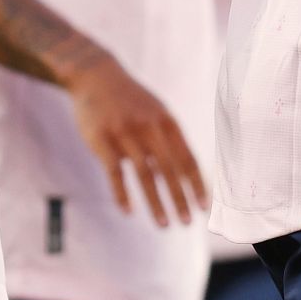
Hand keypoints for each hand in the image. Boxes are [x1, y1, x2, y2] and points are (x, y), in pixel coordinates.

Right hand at [64, 50, 208, 225]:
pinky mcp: (101, 140)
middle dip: (180, 199)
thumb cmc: (131, 100)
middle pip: (169, 170)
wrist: (96, 75)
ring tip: (164, 224)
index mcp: (167, 122)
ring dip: (156, 203)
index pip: (187, 158)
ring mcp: (124, 134)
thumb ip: (169, 140)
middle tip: (187, 222)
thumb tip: (181, 176)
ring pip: (145, 175)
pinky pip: (114, 172)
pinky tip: (129, 211)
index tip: (204, 206)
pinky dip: (122, 194)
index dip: (197, 184)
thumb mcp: (156, 112)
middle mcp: (149, 128)